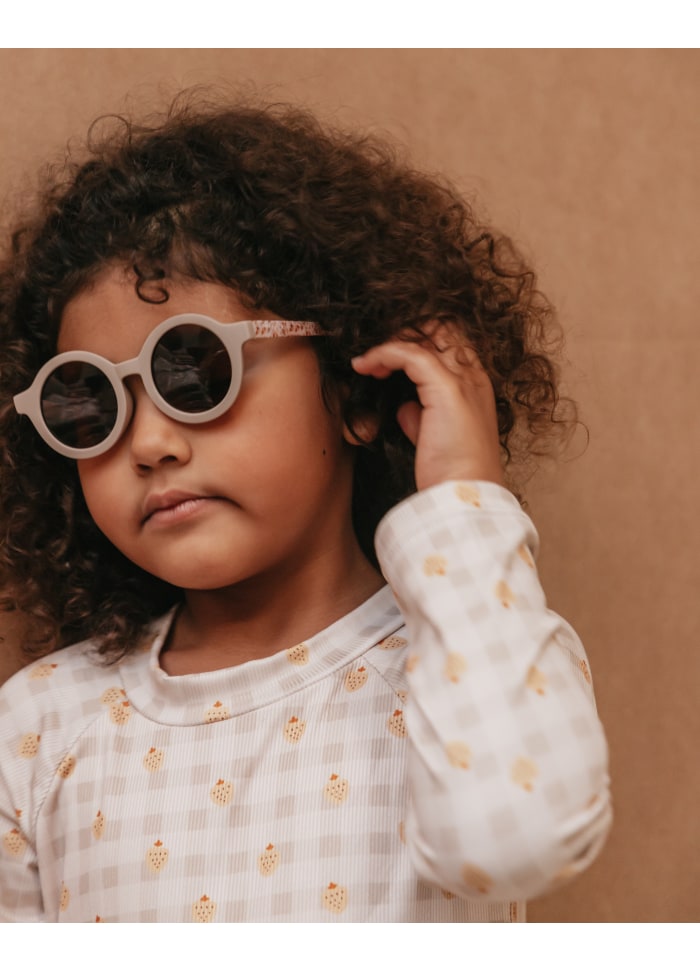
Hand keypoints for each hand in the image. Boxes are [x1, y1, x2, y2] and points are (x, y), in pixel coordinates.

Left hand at [351, 325, 503, 490]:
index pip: (448, 341)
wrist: (464, 493)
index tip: (388, 361)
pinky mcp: (446, 387)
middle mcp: (473, 375)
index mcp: (476, 385)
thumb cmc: (452, 472)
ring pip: (425, 334)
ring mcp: (462, 379)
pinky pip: (409, 352)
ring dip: (390, 343)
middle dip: (403, 334)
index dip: (416, 341)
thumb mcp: (434, 437)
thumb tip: (404, 407)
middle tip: (376, 357)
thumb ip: (421, 416)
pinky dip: (383, 354)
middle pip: (439, 328)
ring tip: (367, 363)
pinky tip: (365, 366)